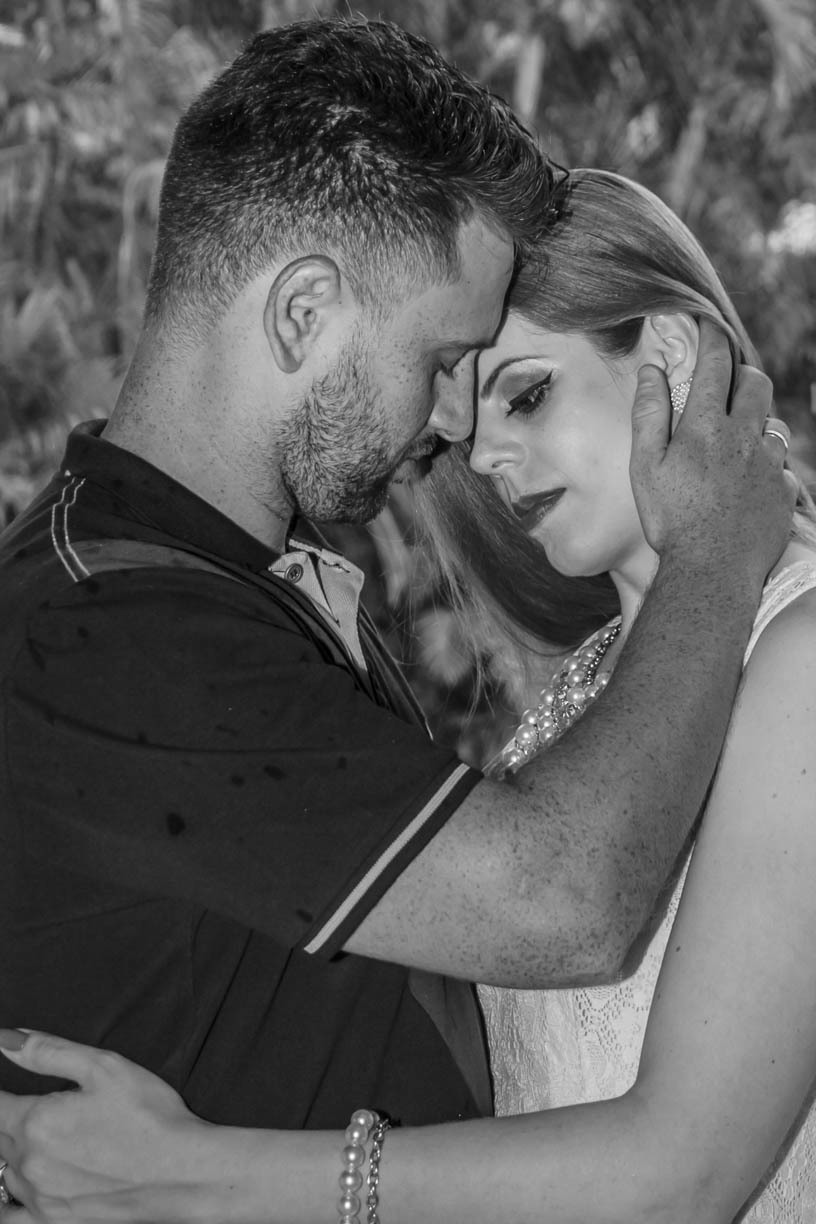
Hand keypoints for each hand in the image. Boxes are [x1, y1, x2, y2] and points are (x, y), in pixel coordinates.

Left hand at [0, 1030, 215, 1222]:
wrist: (181, 1172)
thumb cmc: (149, 1117)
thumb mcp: (104, 1067)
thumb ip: (48, 1051)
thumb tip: (6, 1038)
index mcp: (36, 1121)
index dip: (2, 1093)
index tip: (10, 1091)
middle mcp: (29, 1163)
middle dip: (11, 1118)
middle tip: (47, 1109)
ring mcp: (39, 1197)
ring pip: (6, 1172)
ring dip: (15, 1152)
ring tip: (48, 1138)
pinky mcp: (53, 1221)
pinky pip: (10, 1215)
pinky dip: (9, 1200)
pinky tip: (25, 1184)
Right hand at [629, 320, 795, 587]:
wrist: (711, 571)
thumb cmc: (670, 520)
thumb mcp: (645, 466)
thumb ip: (649, 414)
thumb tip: (653, 371)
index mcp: (706, 426)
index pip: (715, 364)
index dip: (713, 337)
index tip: (709, 323)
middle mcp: (744, 437)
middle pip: (756, 383)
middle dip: (743, 373)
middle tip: (727, 381)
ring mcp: (770, 464)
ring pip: (772, 423)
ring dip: (756, 422)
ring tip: (734, 442)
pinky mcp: (784, 491)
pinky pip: (781, 466)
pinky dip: (766, 466)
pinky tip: (746, 485)